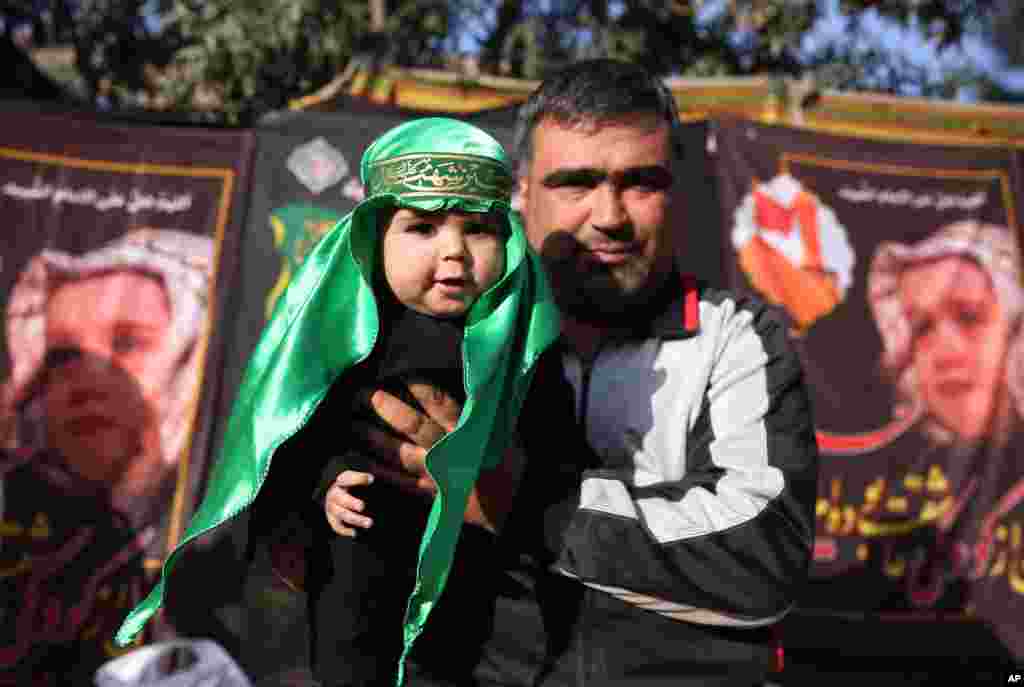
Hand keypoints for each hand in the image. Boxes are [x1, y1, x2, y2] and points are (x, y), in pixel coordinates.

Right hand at [324, 470, 373, 536]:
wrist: (335, 497)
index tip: (371, 479)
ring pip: (341, 514)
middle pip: (341, 498)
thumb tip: (374, 480)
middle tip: (362, 506)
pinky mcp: (333, 520)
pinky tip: (355, 533)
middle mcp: (334, 495)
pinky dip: (345, 531)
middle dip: (351, 502)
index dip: (358, 479)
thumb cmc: (350, 487)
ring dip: (355, 519)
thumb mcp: (355, 480)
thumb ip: (363, 480)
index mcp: (340, 482)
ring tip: (370, 523)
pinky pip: (337, 527)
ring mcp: (332, 508)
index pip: (346, 479)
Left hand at [352, 381, 525, 532]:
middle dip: (384, 406)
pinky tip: (356, 457)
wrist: (514, 508)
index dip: (414, 386)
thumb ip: (479, 412)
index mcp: (468, 430)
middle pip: (411, 424)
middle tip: (361, 393)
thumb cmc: (509, 464)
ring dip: (371, 436)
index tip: (395, 373)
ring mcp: (436, 474)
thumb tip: (463, 385)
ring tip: (350, 422)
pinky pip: (396, 480)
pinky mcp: (428, 493)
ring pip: (397, 453)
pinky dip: (375, 468)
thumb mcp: (502, 431)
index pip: (438, 401)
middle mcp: (449, 450)